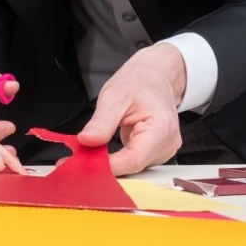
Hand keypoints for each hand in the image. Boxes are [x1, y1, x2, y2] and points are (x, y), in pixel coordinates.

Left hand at [83, 43, 186, 175]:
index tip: (84, 166)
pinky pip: (133, 162)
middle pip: (133, 166)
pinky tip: (105, 152)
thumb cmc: (139, 83)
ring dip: (111, 163)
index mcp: (161, 128)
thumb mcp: (115, 97)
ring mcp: (164, 150)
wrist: (154, 77)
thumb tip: (87, 141)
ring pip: (132, 167)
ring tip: (91, 151)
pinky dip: (117, 160)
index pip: (134, 159)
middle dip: (105, 165)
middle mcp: (167, 144)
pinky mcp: (156, 153)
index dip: (108, 167)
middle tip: (78, 160)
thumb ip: (101, 122)